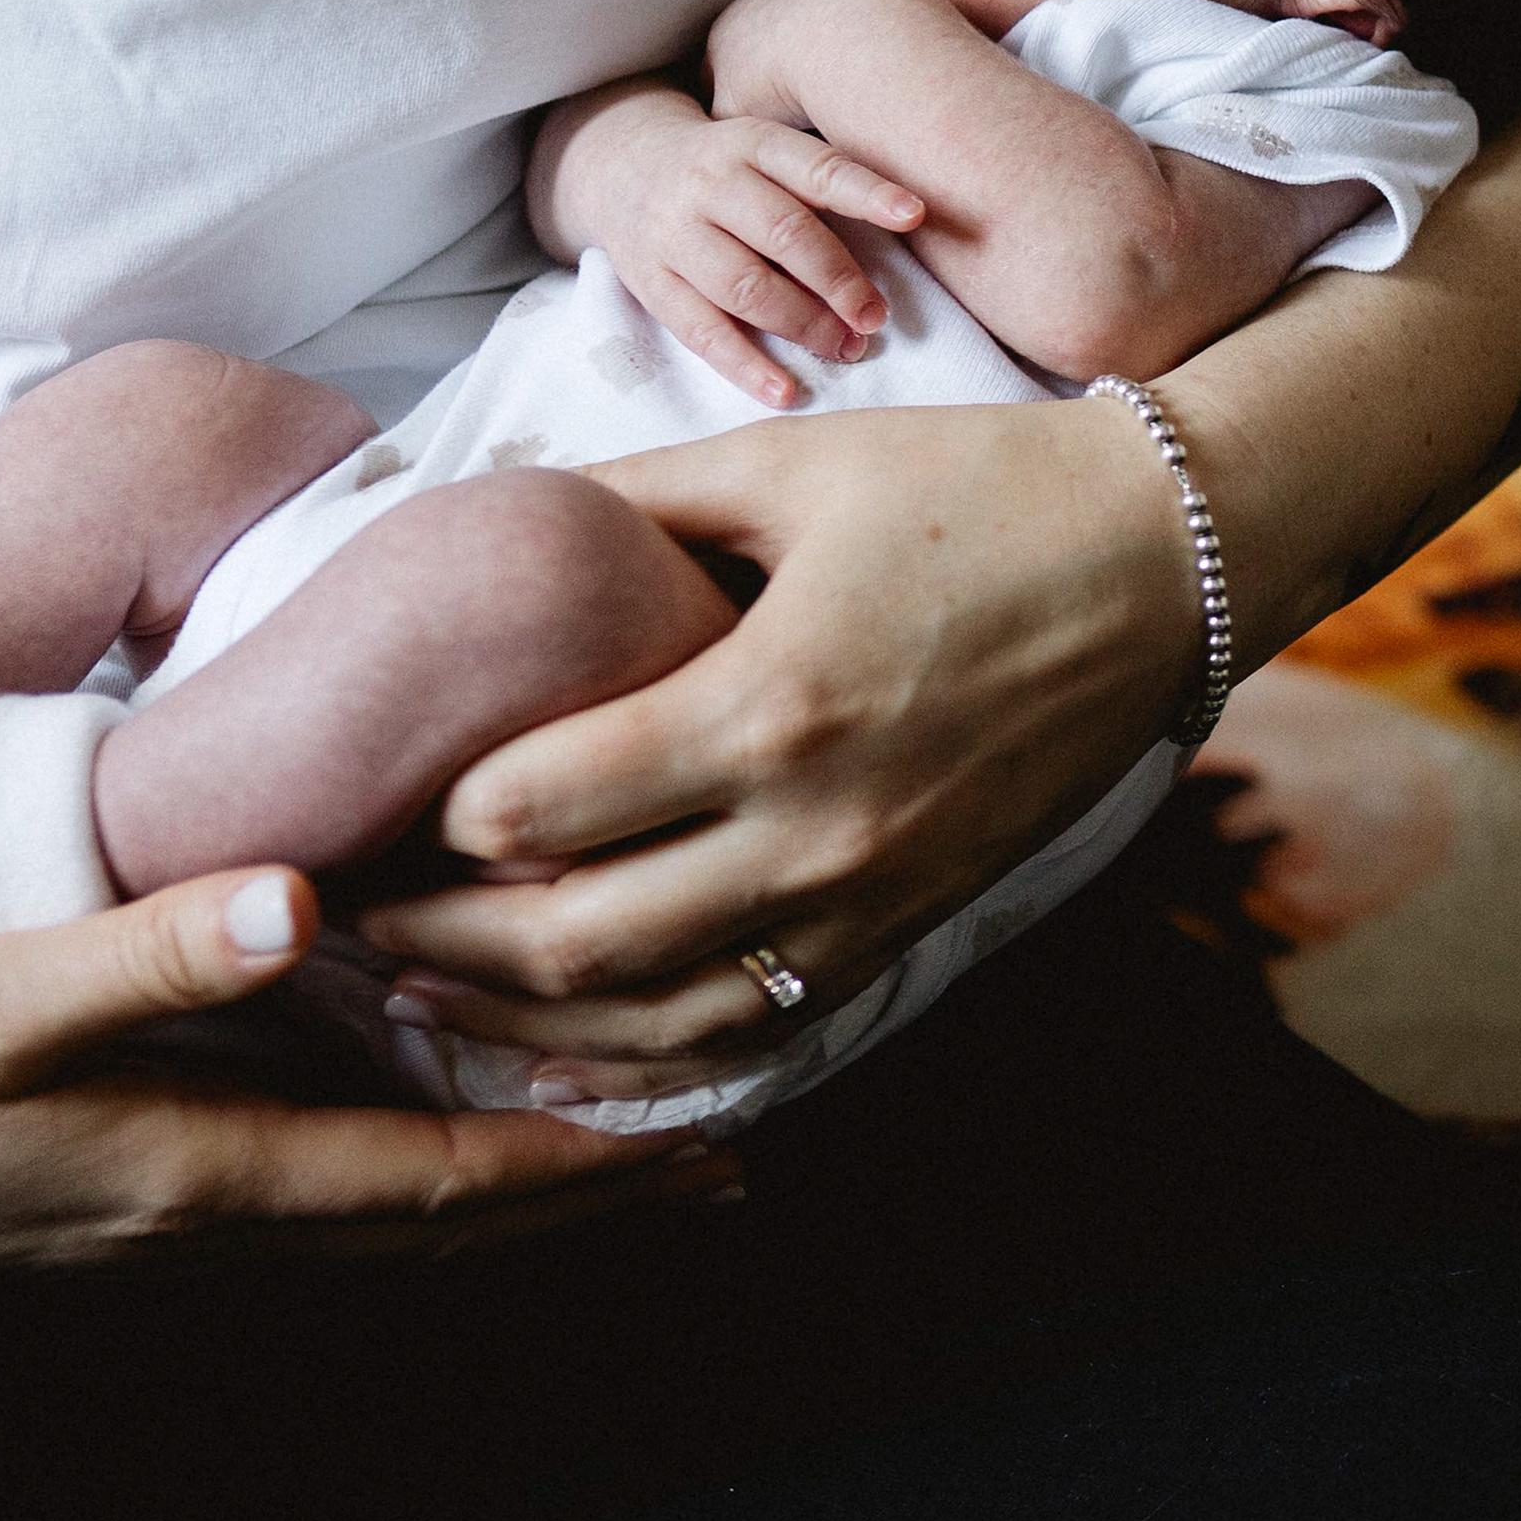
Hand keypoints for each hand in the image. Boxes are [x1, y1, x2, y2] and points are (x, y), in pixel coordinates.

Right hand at [0, 870, 722, 1279]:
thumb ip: (144, 953)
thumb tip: (300, 905)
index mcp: (203, 1171)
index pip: (442, 1185)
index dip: (582, 1169)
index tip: (699, 1147)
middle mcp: (214, 1217)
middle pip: (449, 1221)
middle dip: (593, 1195)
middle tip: (724, 1161)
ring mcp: (177, 1218)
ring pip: (397, 1216)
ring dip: (522, 1188)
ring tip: (634, 1147)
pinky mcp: (139, 1193)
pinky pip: (328, 1194)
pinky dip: (424, 1166)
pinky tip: (447, 1120)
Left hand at [349, 397, 1187, 1097]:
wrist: (1171, 560)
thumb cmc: (978, 486)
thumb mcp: (788, 462)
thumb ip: (627, 505)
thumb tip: (482, 524)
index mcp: (768, 701)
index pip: (529, 809)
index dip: (424, 810)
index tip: (362, 788)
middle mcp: (818, 827)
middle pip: (570, 944)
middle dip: (436, 935)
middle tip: (350, 904)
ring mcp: (873, 895)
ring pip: (657, 1022)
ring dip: (525, 1019)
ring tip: (428, 984)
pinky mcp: (913, 924)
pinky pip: (757, 1029)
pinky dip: (651, 1058)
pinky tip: (572, 1044)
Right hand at [540, 83, 926, 407]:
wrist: (620, 166)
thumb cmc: (727, 169)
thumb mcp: (766, 150)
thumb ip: (821, 183)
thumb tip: (910, 231)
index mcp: (750, 143)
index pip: (816, 167)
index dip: (867, 191)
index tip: (915, 215)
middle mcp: (710, 183)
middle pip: (785, 234)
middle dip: (840, 282)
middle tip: (877, 318)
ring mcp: (674, 234)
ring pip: (747, 287)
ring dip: (805, 326)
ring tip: (848, 348)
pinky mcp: (651, 283)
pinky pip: (702, 332)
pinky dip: (746, 366)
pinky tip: (786, 392)